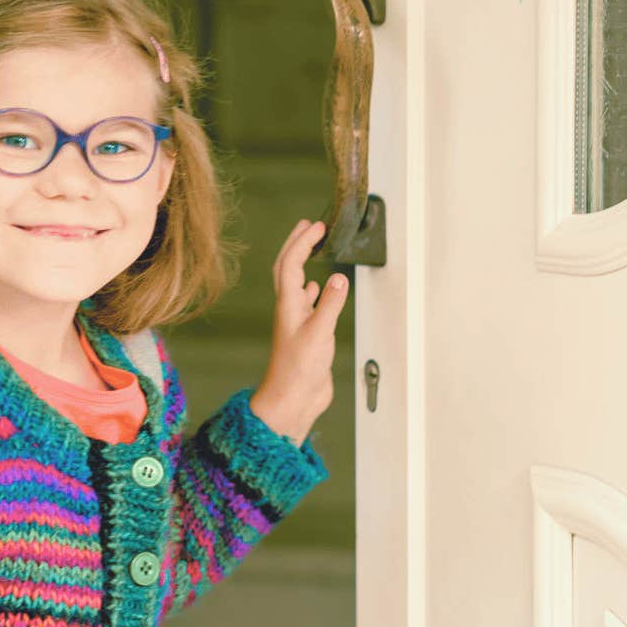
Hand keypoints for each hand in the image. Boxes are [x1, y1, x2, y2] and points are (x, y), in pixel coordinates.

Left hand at [249, 220, 347, 445]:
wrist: (292, 401)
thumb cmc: (298, 371)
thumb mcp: (319, 334)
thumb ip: (331, 305)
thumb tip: (339, 277)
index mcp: (288, 305)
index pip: (291, 264)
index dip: (303, 242)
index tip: (316, 226)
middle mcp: (289, 310)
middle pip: (288, 268)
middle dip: (297, 244)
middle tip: (309, 226)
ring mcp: (297, 322)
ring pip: (297, 285)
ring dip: (303, 264)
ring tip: (313, 248)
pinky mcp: (306, 335)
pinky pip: (307, 305)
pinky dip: (313, 292)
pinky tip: (319, 289)